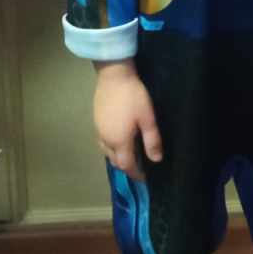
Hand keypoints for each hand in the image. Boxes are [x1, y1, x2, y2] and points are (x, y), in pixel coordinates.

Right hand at [92, 62, 162, 179]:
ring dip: (118, 157)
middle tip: (140, 165)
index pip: (126, 165)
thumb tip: (156, 160)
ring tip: (130, 153)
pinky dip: (111, 147)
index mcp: (119, 141)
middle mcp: (106, 140)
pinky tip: (120, 139)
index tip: (145, 178)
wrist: (114, 75)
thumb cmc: (133, 97)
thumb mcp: (147, 118)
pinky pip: (103, 142)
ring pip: (106, 152)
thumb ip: (152, 140)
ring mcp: (98, 130)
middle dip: (127, 166)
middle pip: (115, 161)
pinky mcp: (96, 121)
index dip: (136, 174)